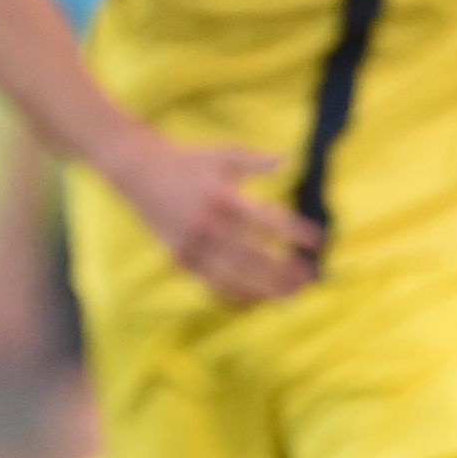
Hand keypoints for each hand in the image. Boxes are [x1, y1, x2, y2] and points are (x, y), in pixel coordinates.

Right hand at [105, 137, 321, 307]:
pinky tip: (257, 302)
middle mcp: (208, 226)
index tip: (319, 241)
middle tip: (311, 279)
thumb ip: (256, 161)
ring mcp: (192, 245)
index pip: (267, 221)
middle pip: (253, 256)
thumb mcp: (222, 155)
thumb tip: (288, 161)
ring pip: (234, 276)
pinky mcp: (180, 258)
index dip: (295, 232)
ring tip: (291, 297)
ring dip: (264, 288)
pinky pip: (211, 283)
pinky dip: (235, 295)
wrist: (137, 171)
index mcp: (222, 198)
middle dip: (283, 270)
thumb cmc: (189, 161)